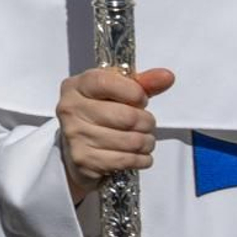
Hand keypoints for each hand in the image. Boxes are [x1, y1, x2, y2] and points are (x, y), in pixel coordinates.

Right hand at [56, 67, 175, 203]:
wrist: (78, 148)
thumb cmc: (101, 115)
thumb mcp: (118, 93)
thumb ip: (142, 83)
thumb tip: (166, 76)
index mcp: (76, 86)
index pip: (106, 83)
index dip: (134, 92)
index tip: (141, 99)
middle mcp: (70, 109)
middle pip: (126, 116)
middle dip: (146, 122)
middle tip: (145, 123)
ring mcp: (75, 135)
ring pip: (131, 141)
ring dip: (146, 142)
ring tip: (142, 140)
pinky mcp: (84, 160)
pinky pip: (128, 160)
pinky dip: (141, 159)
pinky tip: (136, 154)